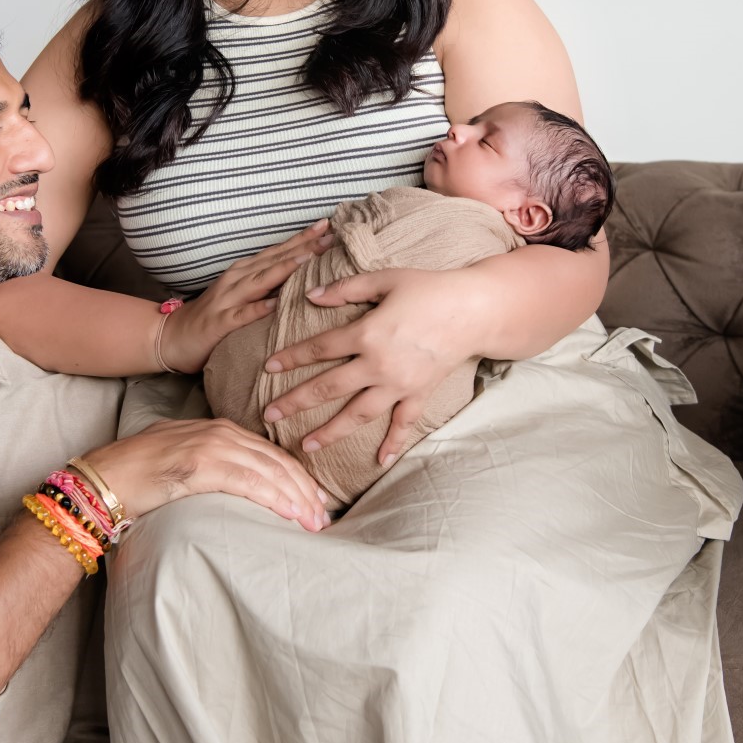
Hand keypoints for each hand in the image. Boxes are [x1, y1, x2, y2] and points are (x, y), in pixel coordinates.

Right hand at [84, 418, 332, 532]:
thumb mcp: (182, 458)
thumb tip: (237, 483)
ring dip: (296, 498)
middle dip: (303, 489)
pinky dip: (274, 498)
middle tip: (322, 517)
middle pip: (276, 460)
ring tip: (314, 522)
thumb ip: (211, 463)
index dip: (295, 477)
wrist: (103, 477)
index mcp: (216, 429)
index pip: (268, 452)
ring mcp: (209, 446)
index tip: (314, 500)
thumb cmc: (137, 474)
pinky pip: (248, 482)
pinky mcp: (199, 466)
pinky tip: (290, 513)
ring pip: (268, 471)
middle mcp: (218, 432)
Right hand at [158, 220, 335, 373]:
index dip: (303, 238)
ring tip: (310, 257)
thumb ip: (266, 286)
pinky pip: (243, 314)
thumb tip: (303, 278)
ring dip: (285, 268)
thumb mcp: (242, 296)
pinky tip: (277, 303)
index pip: (278, 252)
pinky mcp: (220, 323)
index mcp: (244, 272)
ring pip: (261, 280)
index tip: (328, 226)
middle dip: (303, 246)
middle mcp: (237, 280)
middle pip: (275, 260)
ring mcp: (227, 300)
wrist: (171, 337)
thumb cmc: (213, 317)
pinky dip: (260, 307)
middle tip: (330, 234)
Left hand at [262, 266, 479, 466]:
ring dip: (330, 432)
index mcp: (367, 334)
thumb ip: (346, 289)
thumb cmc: (430, 288)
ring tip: (306, 446)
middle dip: (296, 402)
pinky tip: (378, 462)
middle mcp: (379, 365)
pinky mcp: (419, 394)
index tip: (268, 367)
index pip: (319, 349)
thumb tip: (311, 294)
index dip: (291, 357)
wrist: (475, 310)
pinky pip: (403, 423)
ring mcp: (399, 384)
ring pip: (358, 414)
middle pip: (328, 388)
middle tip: (269, 416)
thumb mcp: (385, 280)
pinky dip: (392, 443)